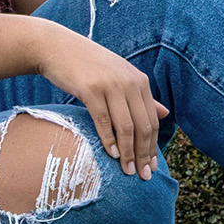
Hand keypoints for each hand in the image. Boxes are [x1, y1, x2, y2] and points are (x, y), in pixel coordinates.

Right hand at [33, 26, 169, 178]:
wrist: (57, 48)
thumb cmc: (88, 66)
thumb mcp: (120, 77)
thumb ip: (141, 96)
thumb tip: (166, 113)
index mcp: (140, 81)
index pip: (152, 121)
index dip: (154, 146)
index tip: (153, 167)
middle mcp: (130, 82)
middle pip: (143, 126)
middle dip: (145, 154)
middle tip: (143, 176)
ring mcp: (111, 85)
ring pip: (126, 127)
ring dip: (129, 153)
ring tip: (128, 171)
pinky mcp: (91, 89)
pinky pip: (104, 120)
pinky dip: (109, 140)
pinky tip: (112, 155)